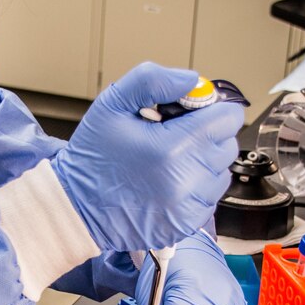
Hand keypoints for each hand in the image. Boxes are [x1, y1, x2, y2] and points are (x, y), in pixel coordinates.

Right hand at [50, 63, 242, 251]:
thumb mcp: (112, 104)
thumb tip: (192, 80)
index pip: (227, 119)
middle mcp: (184, 181)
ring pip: (221, 172)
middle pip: (227, 144)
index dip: (210, 109)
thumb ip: (153, 81)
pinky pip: (209, 197)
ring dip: (203, 162)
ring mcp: (187, 207)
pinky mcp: (186, 224)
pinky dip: (195, 187)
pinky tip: (168, 182)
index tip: (189, 112)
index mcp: (170, 148)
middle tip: (173, 135)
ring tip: (169, 160)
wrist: (76, 206)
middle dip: (206, 134)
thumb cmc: (93, 156)